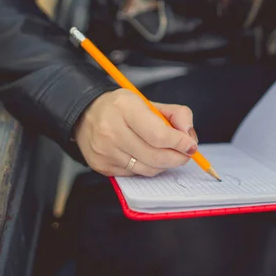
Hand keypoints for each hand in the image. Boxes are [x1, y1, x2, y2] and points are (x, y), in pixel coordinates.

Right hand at [74, 88, 198, 176]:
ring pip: (147, 168)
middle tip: (185, 154)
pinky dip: (148, 167)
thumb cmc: (122, 109)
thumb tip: (189, 136)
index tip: (190, 145)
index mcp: (125, 108)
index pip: (159, 135)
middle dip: (177, 157)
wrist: (85, 115)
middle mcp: (111, 130)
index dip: (179, 143)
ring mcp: (104, 150)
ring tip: (167, 154)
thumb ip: (176, 114)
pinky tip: (147, 156)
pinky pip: (135, 174)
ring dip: (164, 164)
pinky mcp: (101, 166)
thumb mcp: (148, 102)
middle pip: (155, 155)